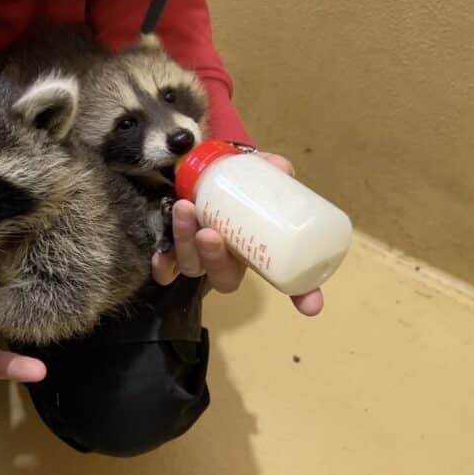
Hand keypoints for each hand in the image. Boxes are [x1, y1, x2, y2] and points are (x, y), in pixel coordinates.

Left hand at [151, 151, 324, 315]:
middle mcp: (227, 258)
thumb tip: (280, 169)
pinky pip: (167, 269)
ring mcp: (198, 257)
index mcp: (254, 247)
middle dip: (216, 259)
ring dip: (186, 242)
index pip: (287, 279)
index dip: (303, 294)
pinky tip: (161, 252)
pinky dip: (164, 264)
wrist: (193, 172)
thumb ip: (267, 168)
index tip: (312, 306)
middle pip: (225, 277)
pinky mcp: (171, 251)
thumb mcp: (252, 171)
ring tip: (185, 209)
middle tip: (210, 233)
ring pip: (192, 267)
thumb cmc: (230, 180)